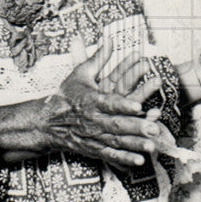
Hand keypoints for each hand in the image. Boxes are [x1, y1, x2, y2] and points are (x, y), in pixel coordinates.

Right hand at [0, 37, 175, 169]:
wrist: (46, 122)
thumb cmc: (66, 95)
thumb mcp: (80, 74)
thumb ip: (98, 58)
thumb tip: (110, 39)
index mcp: (91, 101)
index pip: (109, 102)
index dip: (123, 104)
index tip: (138, 104)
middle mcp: (93, 120)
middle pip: (117, 125)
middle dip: (136, 127)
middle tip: (154, 127)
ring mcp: (94, 137)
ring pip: (117, 143)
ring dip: (134, 145)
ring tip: (152, 146)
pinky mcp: (94, 149)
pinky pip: (111, 156)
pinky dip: (124, 160)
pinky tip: (140, 162)